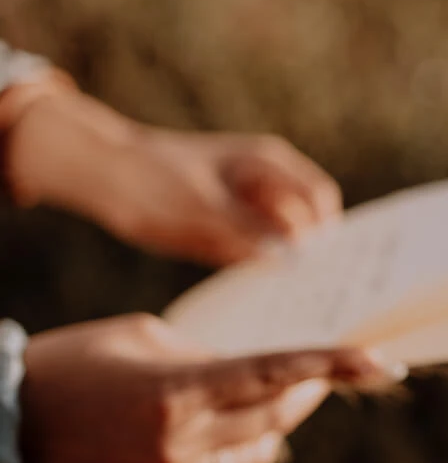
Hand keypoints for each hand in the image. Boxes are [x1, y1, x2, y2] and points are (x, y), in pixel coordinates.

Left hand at [3, 82, 341, 263]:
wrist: (106, 173)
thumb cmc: (155, 179)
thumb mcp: (202, 207)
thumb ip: (248, 231)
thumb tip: (290, 260)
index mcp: (270, 164)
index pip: (319, 200)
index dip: (325, 235)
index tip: (319, 272)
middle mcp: (267, 184)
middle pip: (308, 223)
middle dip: (309, 256)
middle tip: (304, 295)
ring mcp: (251, 205)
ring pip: (285, 243)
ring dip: (284, 266)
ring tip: (281, 298)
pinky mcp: (232, 228)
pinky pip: (257, 253)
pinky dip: (257, 269)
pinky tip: (251, 292)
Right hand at [21, 313, 386, 462]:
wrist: (7, 421)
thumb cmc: (75, 360)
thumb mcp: (146, 336)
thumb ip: (207, 356)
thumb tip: (255, 375)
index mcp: (180, 390)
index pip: (275, 375)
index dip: (334, 367)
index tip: (383, 361)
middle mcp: (183, 439)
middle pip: (277, 417)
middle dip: (309, 390)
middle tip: (337, 367)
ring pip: (254, 450)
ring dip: (274, 420)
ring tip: (282, 389)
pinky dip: (235, 447)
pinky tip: (229, 424)